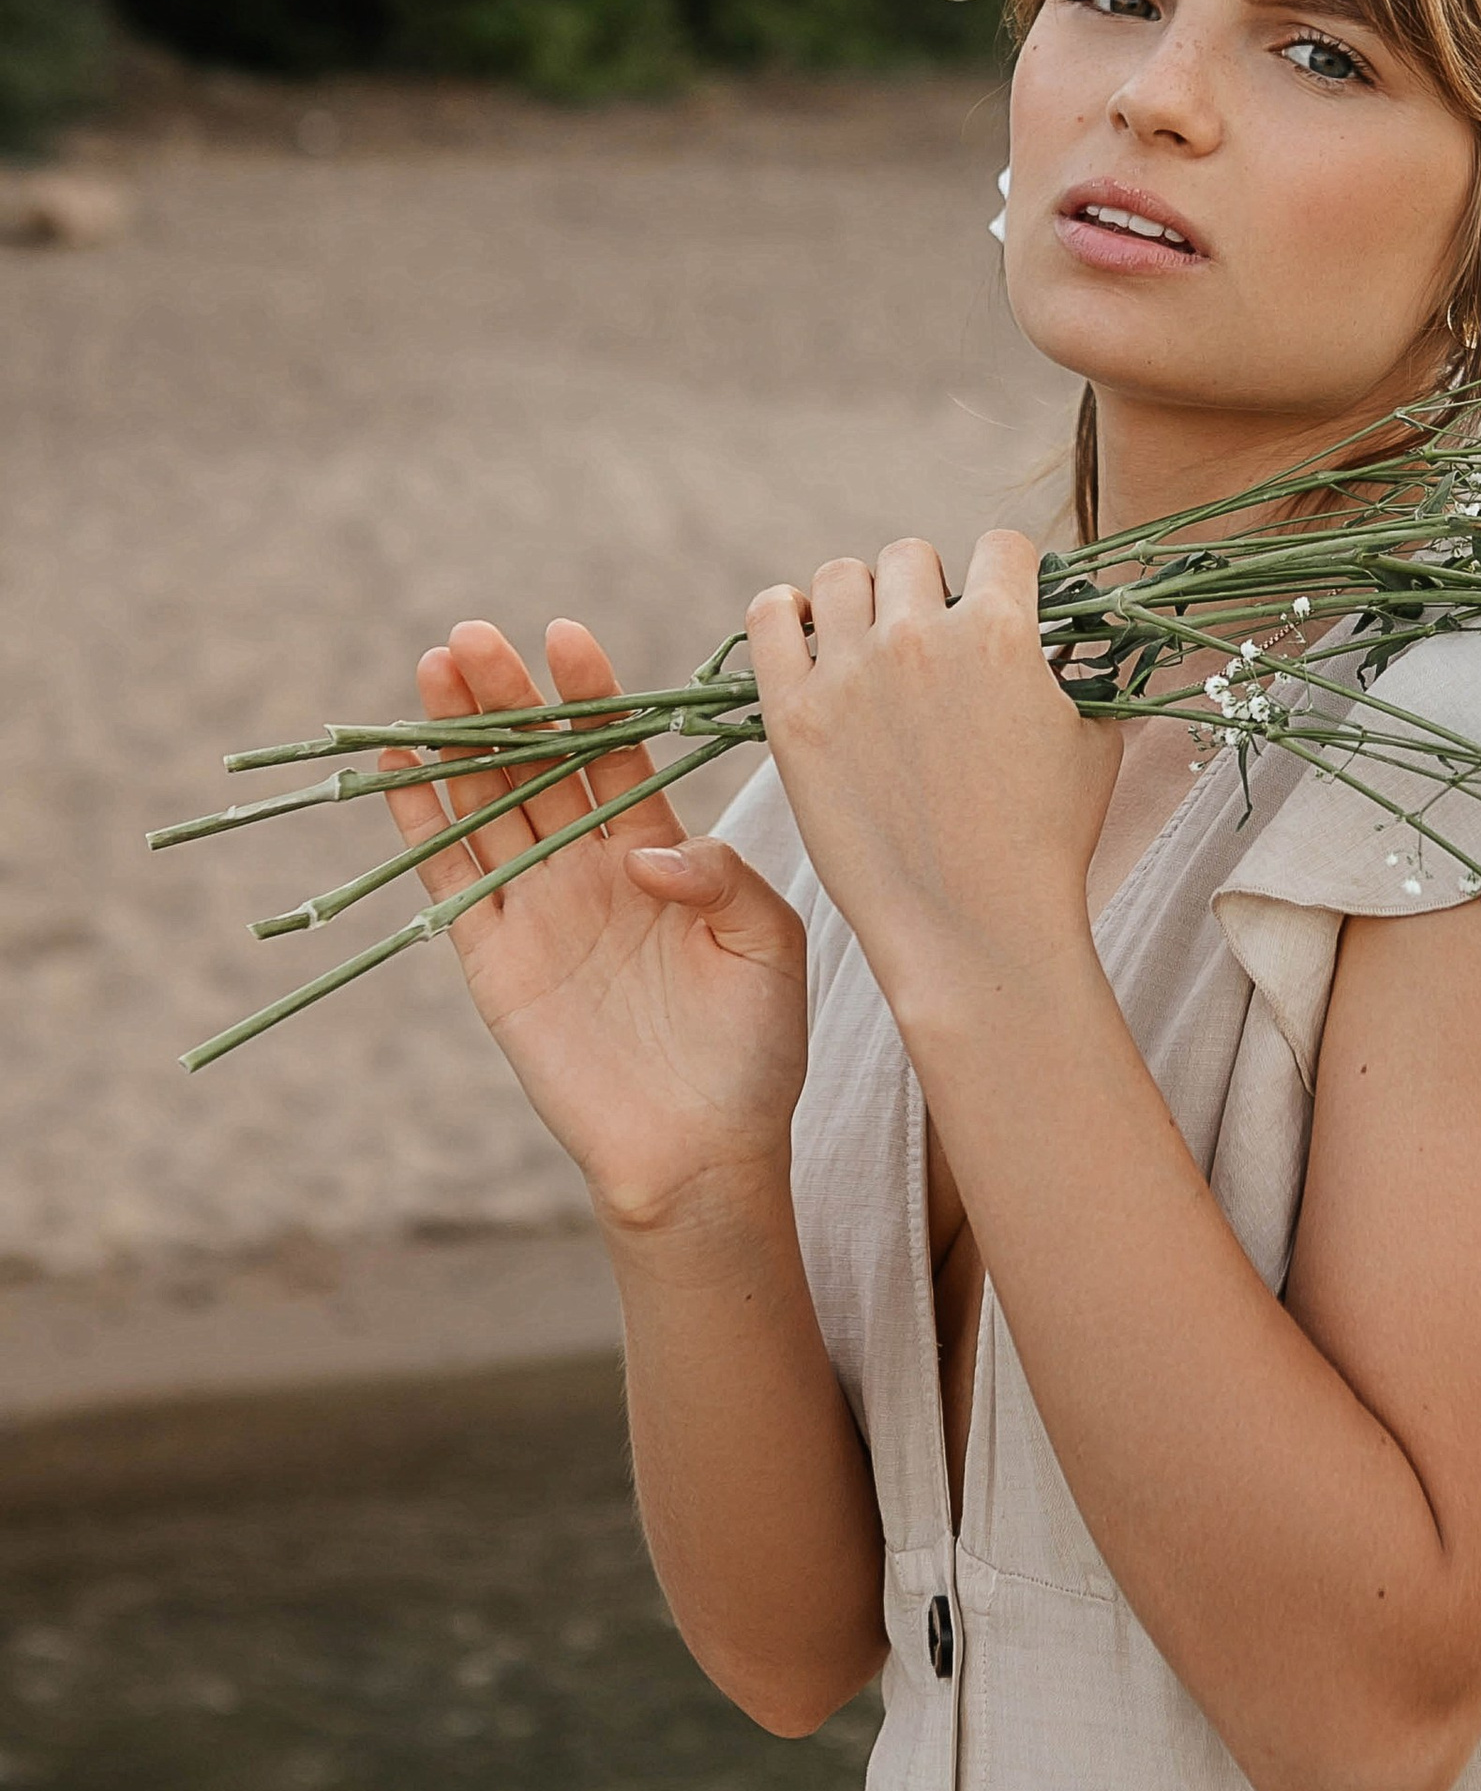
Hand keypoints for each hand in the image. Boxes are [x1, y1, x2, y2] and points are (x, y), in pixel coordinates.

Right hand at [379, 617, 807, 1233]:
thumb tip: (643, 850)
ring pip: (486, 804)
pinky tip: (400, 762)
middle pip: (536, 764)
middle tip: (475, 636)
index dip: (589, 697)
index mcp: (661, 852)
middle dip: (507, 699)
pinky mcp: (493, 961)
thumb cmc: (754, 1050)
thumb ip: (721, 878)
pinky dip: (421, 822)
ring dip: (458, 738)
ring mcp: (537, 910)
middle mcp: (591, 870)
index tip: (566, 637)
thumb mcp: (769, 945)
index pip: (613, 753)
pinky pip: (449, 878)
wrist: (702, 1153)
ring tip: (434, 666)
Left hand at [744, 532, 1122, 1022]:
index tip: (1002, 606)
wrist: (976, 927)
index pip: (1002, 547)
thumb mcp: (1095, 739)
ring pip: (842, 577)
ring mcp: (849, 674)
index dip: (1009, 574)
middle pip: (913, 556)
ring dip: (864, 600)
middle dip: (932, 590)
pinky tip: (806, 634)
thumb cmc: (1049, 842)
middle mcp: (920, 636)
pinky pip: (769, 616)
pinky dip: (786, 613)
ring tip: (873, 645)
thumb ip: (1087, 668)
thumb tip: (1084, 630)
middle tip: (935, 645)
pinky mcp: (793, 715)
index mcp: (1001, 631)